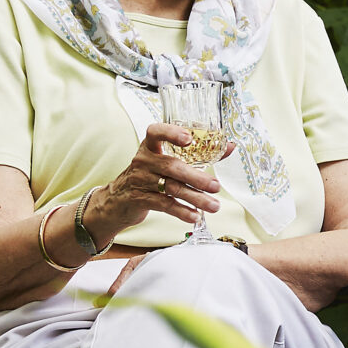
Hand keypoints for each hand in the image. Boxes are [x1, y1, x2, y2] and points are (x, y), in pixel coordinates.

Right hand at [88, 123, 236, 241]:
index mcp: (150, 147)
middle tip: (216, 186)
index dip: (171, 133)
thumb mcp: (166, 162)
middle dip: (196, 177)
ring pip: (171, 188)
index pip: (155, 132)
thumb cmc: (150, 176)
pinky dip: (181, 211)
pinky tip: (195, 216)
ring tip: (214, 206)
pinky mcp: (139, 199)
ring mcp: (139, 180)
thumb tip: (230, 146)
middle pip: (171, 166)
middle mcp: (143, 161)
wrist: (118, 200)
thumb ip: (197, 154)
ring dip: (195, 198)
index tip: (189, 139)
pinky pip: (163, 204)